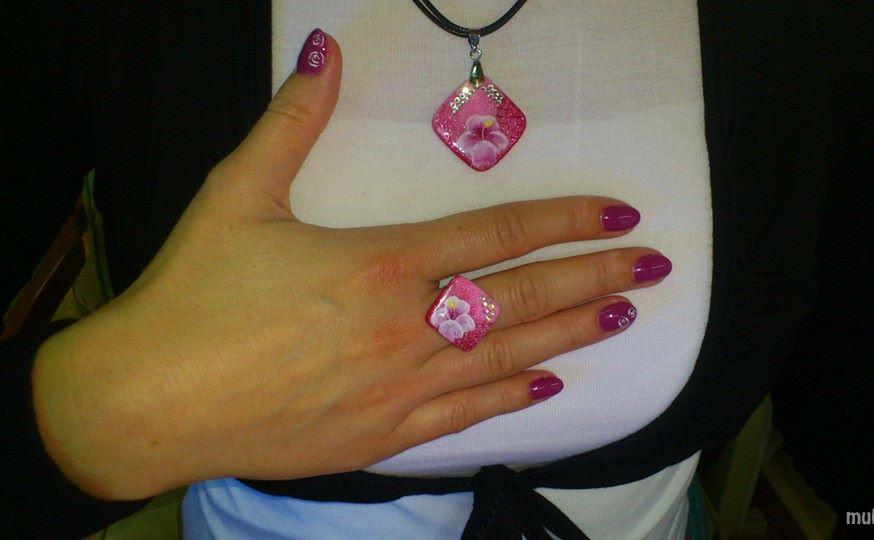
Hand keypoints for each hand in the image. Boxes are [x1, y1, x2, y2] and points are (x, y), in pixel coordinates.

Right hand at [31, 31, 668, 499]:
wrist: (148, 401)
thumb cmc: (193, 296)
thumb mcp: (236, 194)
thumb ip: (292, 123)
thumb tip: (324, 52)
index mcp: (381, 262)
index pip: (499, 235)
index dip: (566, 221)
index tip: (618, 215)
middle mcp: (407, 325)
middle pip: (523, 297)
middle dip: (594, 277)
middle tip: (651, 266)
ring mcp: (402, 386)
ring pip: (510, 357)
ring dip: (573, 333)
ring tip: (622, 316)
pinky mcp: (383, 435)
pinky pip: (467, 415)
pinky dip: (513, 399)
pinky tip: (551, 387)